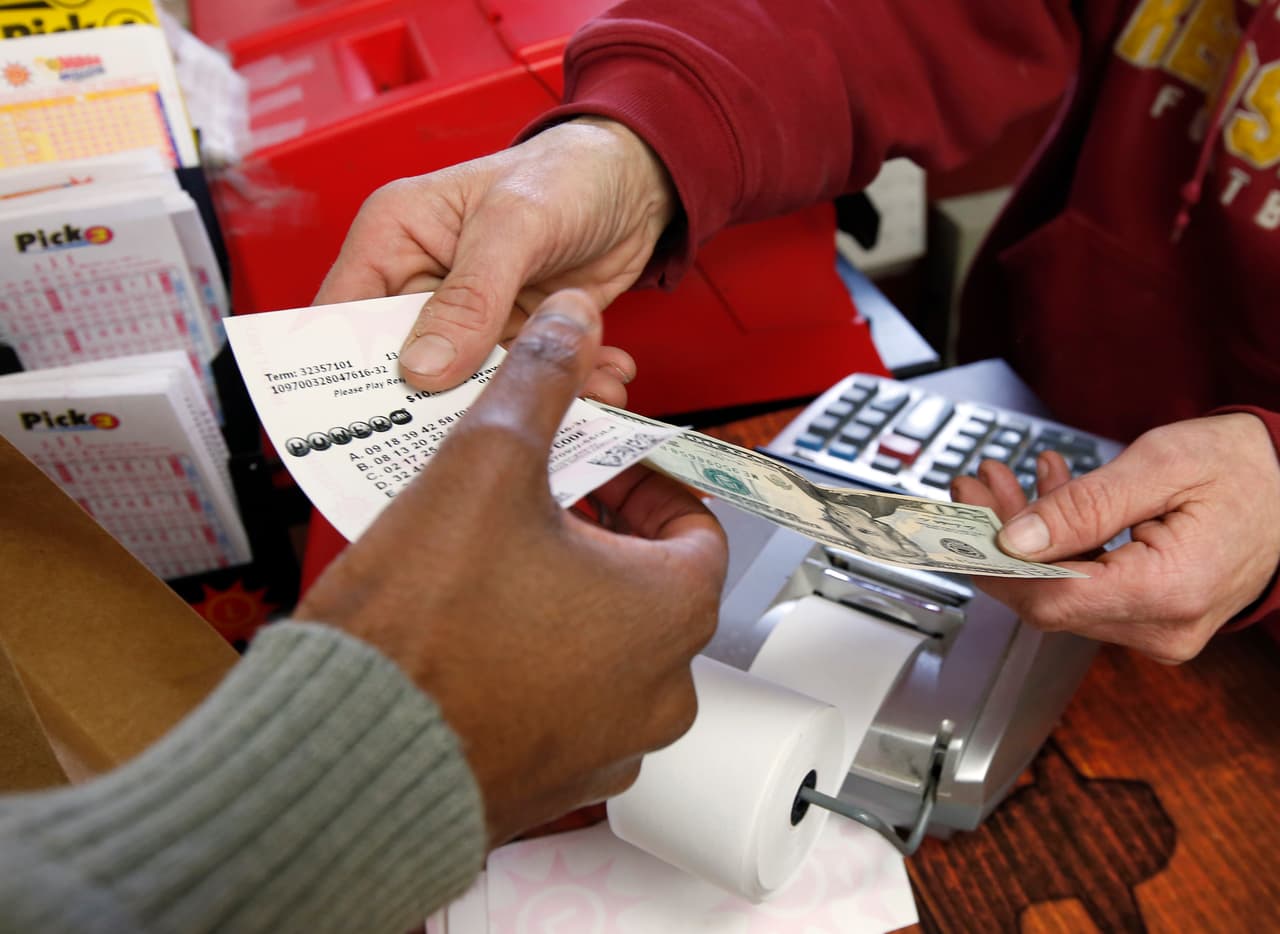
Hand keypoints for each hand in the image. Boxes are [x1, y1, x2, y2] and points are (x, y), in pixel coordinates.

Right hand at [293, 289, 727, 846]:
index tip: (596, 465)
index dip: (639, 480)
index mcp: (669, 612)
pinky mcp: (556, 782)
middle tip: (538, 503)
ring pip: (607, 647)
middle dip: (597, 534)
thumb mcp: (484, 470)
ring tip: (498, 564)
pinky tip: (476, 637)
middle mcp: (658, 691)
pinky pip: (566, 705)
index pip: (691, 523)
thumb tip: (567, 330)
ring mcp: (610, 745)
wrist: (345, 760)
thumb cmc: (422, 635)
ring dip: (567, 600)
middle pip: (649, 583)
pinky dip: (537, 665)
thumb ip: (537, 386)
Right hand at [314, 117, 676, 405]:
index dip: (342, 375)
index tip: (364, 427)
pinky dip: (565, 391)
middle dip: (446, 404)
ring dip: (523, 400)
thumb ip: (470, 296)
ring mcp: (469, 320)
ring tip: (574, 399)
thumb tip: (423, 368)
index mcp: (393, 240)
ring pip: (472, 387)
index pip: (342, 317)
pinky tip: (599, 383)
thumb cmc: (565, 172)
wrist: (635, 181)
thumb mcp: (515, 224)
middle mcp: (422, 285)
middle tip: (487, 431)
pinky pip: (524, 383)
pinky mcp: (513, 341)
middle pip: (404, 370)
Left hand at [950, 414, 1279, 662]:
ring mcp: (1160, 627)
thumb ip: (1084, 505)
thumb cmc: (1249, 470)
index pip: (1050, 599)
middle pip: (1049, 597)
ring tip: (1002, 482)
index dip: (994, 565)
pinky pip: (1088, 587)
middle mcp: (1164, 625)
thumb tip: (1016, 538)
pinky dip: (1060, 544)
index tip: (960, 525)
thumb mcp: (1160, 466)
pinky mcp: (1155, 615)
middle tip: (972, 490)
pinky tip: (1046, 498)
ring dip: (1026, 537)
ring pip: (1062, 591)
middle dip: (1001, 542)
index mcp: (1169, 591)